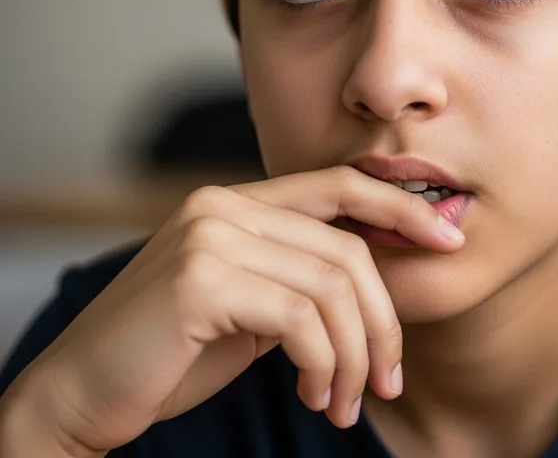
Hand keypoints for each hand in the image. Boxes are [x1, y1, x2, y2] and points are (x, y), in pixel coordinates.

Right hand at [4, 166, 465, 453]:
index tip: (448, 240)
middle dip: (382, 319)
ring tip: (342, 400)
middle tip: (386, 378)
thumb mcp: (250, 306)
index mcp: (238, 202)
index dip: (400, 208)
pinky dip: (322, 363)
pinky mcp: (199, 279)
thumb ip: (299, 280)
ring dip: (353, 354)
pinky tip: (312, 393)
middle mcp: (223, 204)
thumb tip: (374, 286)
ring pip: (331, 286)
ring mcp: (210, 235)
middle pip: (346, 251)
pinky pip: (300, 318)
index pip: (339, 186)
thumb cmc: (174, 353)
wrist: (81, 393)